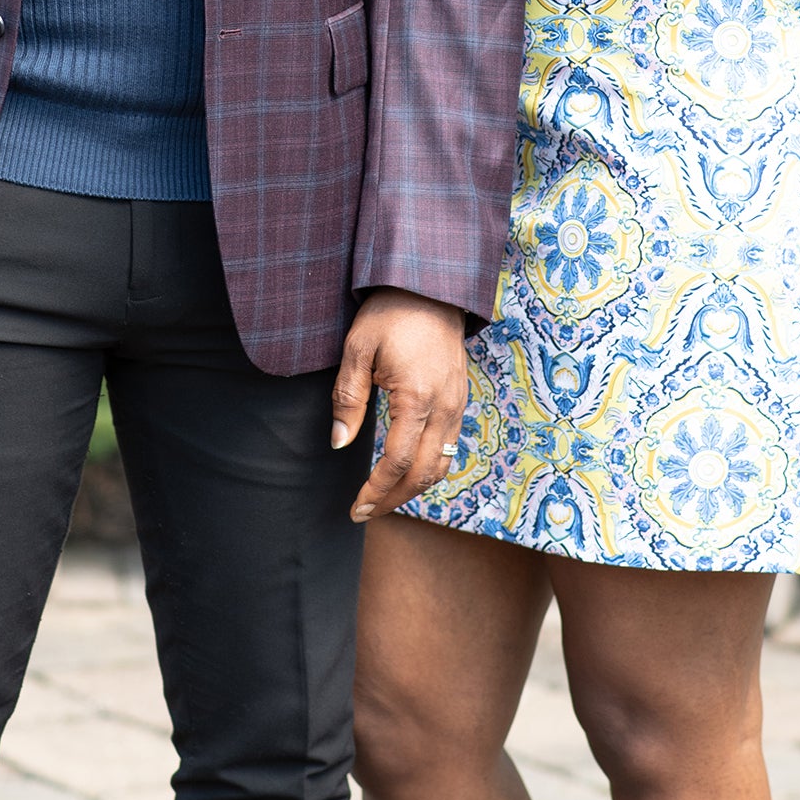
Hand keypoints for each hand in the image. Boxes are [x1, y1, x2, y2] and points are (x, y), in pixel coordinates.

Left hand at [330, 287, 468, 520]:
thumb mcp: (358, 349)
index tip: (355, 508)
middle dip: (394, 499)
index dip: (376, 490)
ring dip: (413, 488)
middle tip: (365, 513)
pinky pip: (449, 447)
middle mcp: (445, 407)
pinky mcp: (459, 399)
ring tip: (383, 499)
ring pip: (442, 465)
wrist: (431, 286)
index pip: (398, 461)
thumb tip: (340, 444)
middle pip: (425, 473)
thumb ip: (349, 398)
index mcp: (417, 397)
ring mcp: (457, 404)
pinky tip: (405, 470)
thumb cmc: (390, 313)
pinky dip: (428, 468)